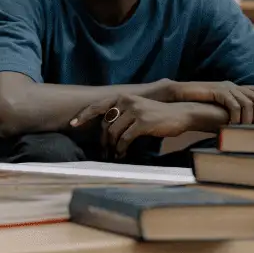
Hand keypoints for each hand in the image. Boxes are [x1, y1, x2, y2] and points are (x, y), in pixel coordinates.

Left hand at [71, 94, 201, 158]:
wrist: (181, 114)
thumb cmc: (158, 115)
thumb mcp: (138, 108)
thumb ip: (122, 113)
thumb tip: (106, 128)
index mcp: (123, 97)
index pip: (97, 106)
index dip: (83, 116)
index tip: (72, 125)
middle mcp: (126, 101)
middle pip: (105, 123)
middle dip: (102, 140)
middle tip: (103, 152)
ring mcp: (134, 111)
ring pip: (113, 132)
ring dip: (112, 147)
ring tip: (114, 155)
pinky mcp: (142, 122)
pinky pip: (125, 138)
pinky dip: (121, 149)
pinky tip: (122, 154)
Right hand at [159, 80, 253, 124]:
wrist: (179, 95)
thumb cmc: (196, 104)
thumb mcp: (216, 108)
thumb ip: (228, 113)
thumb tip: (239, 127)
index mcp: (233, 87)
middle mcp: (231, 85)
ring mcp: (225, 87)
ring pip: (247, 101)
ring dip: (251, 116)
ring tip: (251, 128)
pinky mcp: (217, 91)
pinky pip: (233, 104)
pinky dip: (237, 115)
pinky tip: (235, 125)